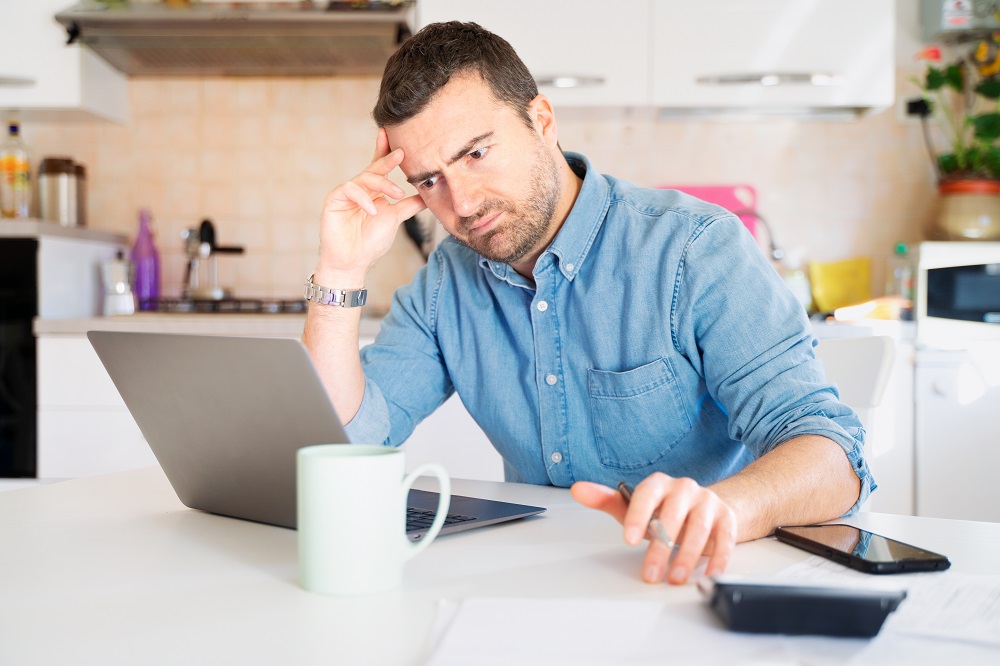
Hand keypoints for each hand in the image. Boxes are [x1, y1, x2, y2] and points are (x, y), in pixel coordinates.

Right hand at [316, 128, 426, 280]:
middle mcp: (359, 188)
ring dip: (382, 184)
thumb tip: (428, 194)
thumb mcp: (396, 218)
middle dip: (387, 160)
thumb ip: (410, 205)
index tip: (400, 142)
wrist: (353, 262)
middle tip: (402, 153)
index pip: (380, 168)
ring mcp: (346, 193)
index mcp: (373, 191)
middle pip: (373, 168)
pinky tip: (374, 210)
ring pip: (365, 178)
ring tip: (397, 195)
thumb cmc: (371, 242)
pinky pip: (350, 190)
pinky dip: (364, 198)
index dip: (387, 153)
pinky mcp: (334, 198)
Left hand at [570, 473, 737, 584]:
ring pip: (698, 528)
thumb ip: (606, 500)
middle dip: (661, 548)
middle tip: (650, 573)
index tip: (629, 540)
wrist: (705, 507)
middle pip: (672, 516)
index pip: (646, 496)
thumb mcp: (634, 506)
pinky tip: (709, 574)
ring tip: (674, 578)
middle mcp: (685, 488)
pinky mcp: (727, 518)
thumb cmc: (664, 510)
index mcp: (660, 483)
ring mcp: (708, 502)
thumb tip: (578, 489)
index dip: (638, 517)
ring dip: (687, 556)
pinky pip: (725, 538)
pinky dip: (718, 558)